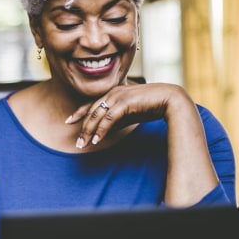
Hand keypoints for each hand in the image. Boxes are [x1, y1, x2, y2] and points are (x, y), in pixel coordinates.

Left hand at [66, 82, 186, 147]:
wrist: (169, 99)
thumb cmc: (150, 106)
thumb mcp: (129, 115)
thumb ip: (116, 122)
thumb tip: (103, 133)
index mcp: (112, 93)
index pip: (91, 104)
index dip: (79, 113)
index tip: (69, 121)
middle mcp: (112, 93)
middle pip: (91, 111)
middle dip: (82, 128)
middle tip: (77, 143)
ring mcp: (117, 96)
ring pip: (97, 115)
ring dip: (89, 131)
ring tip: (84, 145)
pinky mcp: (124, 102)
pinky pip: (108, 118)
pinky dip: (101, 130)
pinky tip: (97, 140)